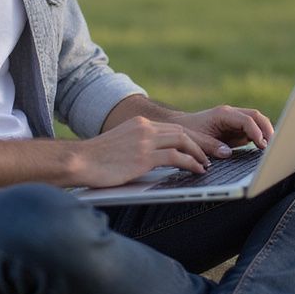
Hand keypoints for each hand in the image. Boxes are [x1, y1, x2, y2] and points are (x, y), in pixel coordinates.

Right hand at [72, 116, 210, 187]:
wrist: (79, 160)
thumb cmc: (97, 159)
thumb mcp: (121, 145)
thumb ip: (139, 145)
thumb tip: (155, 158)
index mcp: (140, 124)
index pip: (174, 128)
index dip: (192, 138)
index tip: (204, 147)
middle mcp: (145, 128)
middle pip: (183, 132)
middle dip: (202, 144)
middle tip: (215, 154)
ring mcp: (145, 141)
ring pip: (183, 141)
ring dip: (200, 154)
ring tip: (207, 165)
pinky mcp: (144, 157)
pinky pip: (176, 157)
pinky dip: (191, 163)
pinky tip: (197, 170)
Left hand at [168, 105, 274, 158]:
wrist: (181, 126)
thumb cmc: (188, 131)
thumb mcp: (197, 140)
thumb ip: (211, 146)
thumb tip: (228, 154)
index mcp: (223, 114)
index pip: (246, 120)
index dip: (256, 132)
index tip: (262, 145)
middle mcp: (231, 114)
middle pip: (256, 116)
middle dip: (267, 130)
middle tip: (274, 145)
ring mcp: (235, 121)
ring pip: (257, 122)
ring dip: (266, 133)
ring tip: (272, 148)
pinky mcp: (236, 129)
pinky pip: (252, 130)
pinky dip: (260, 138)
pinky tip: (263, 148)